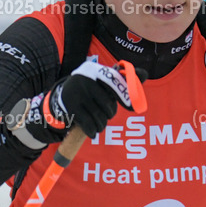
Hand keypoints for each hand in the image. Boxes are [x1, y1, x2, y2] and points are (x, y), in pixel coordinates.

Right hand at [8, 61, 146, 144]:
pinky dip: (93, 131)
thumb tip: (144, 74)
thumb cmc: (90, 91)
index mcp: (97, 73)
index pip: (116, 86)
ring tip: (99, 124)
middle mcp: (87, 81)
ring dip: (101, 125)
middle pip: (109, 106)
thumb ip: (123, 78)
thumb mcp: (103, 81)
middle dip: (109, 114)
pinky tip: (93, 133)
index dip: (126, 98)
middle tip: (105, 114)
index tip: (132, 107)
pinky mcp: (71, 107)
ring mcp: (78, 94)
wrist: (60, 97)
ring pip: (100, 116)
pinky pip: (88, 123)